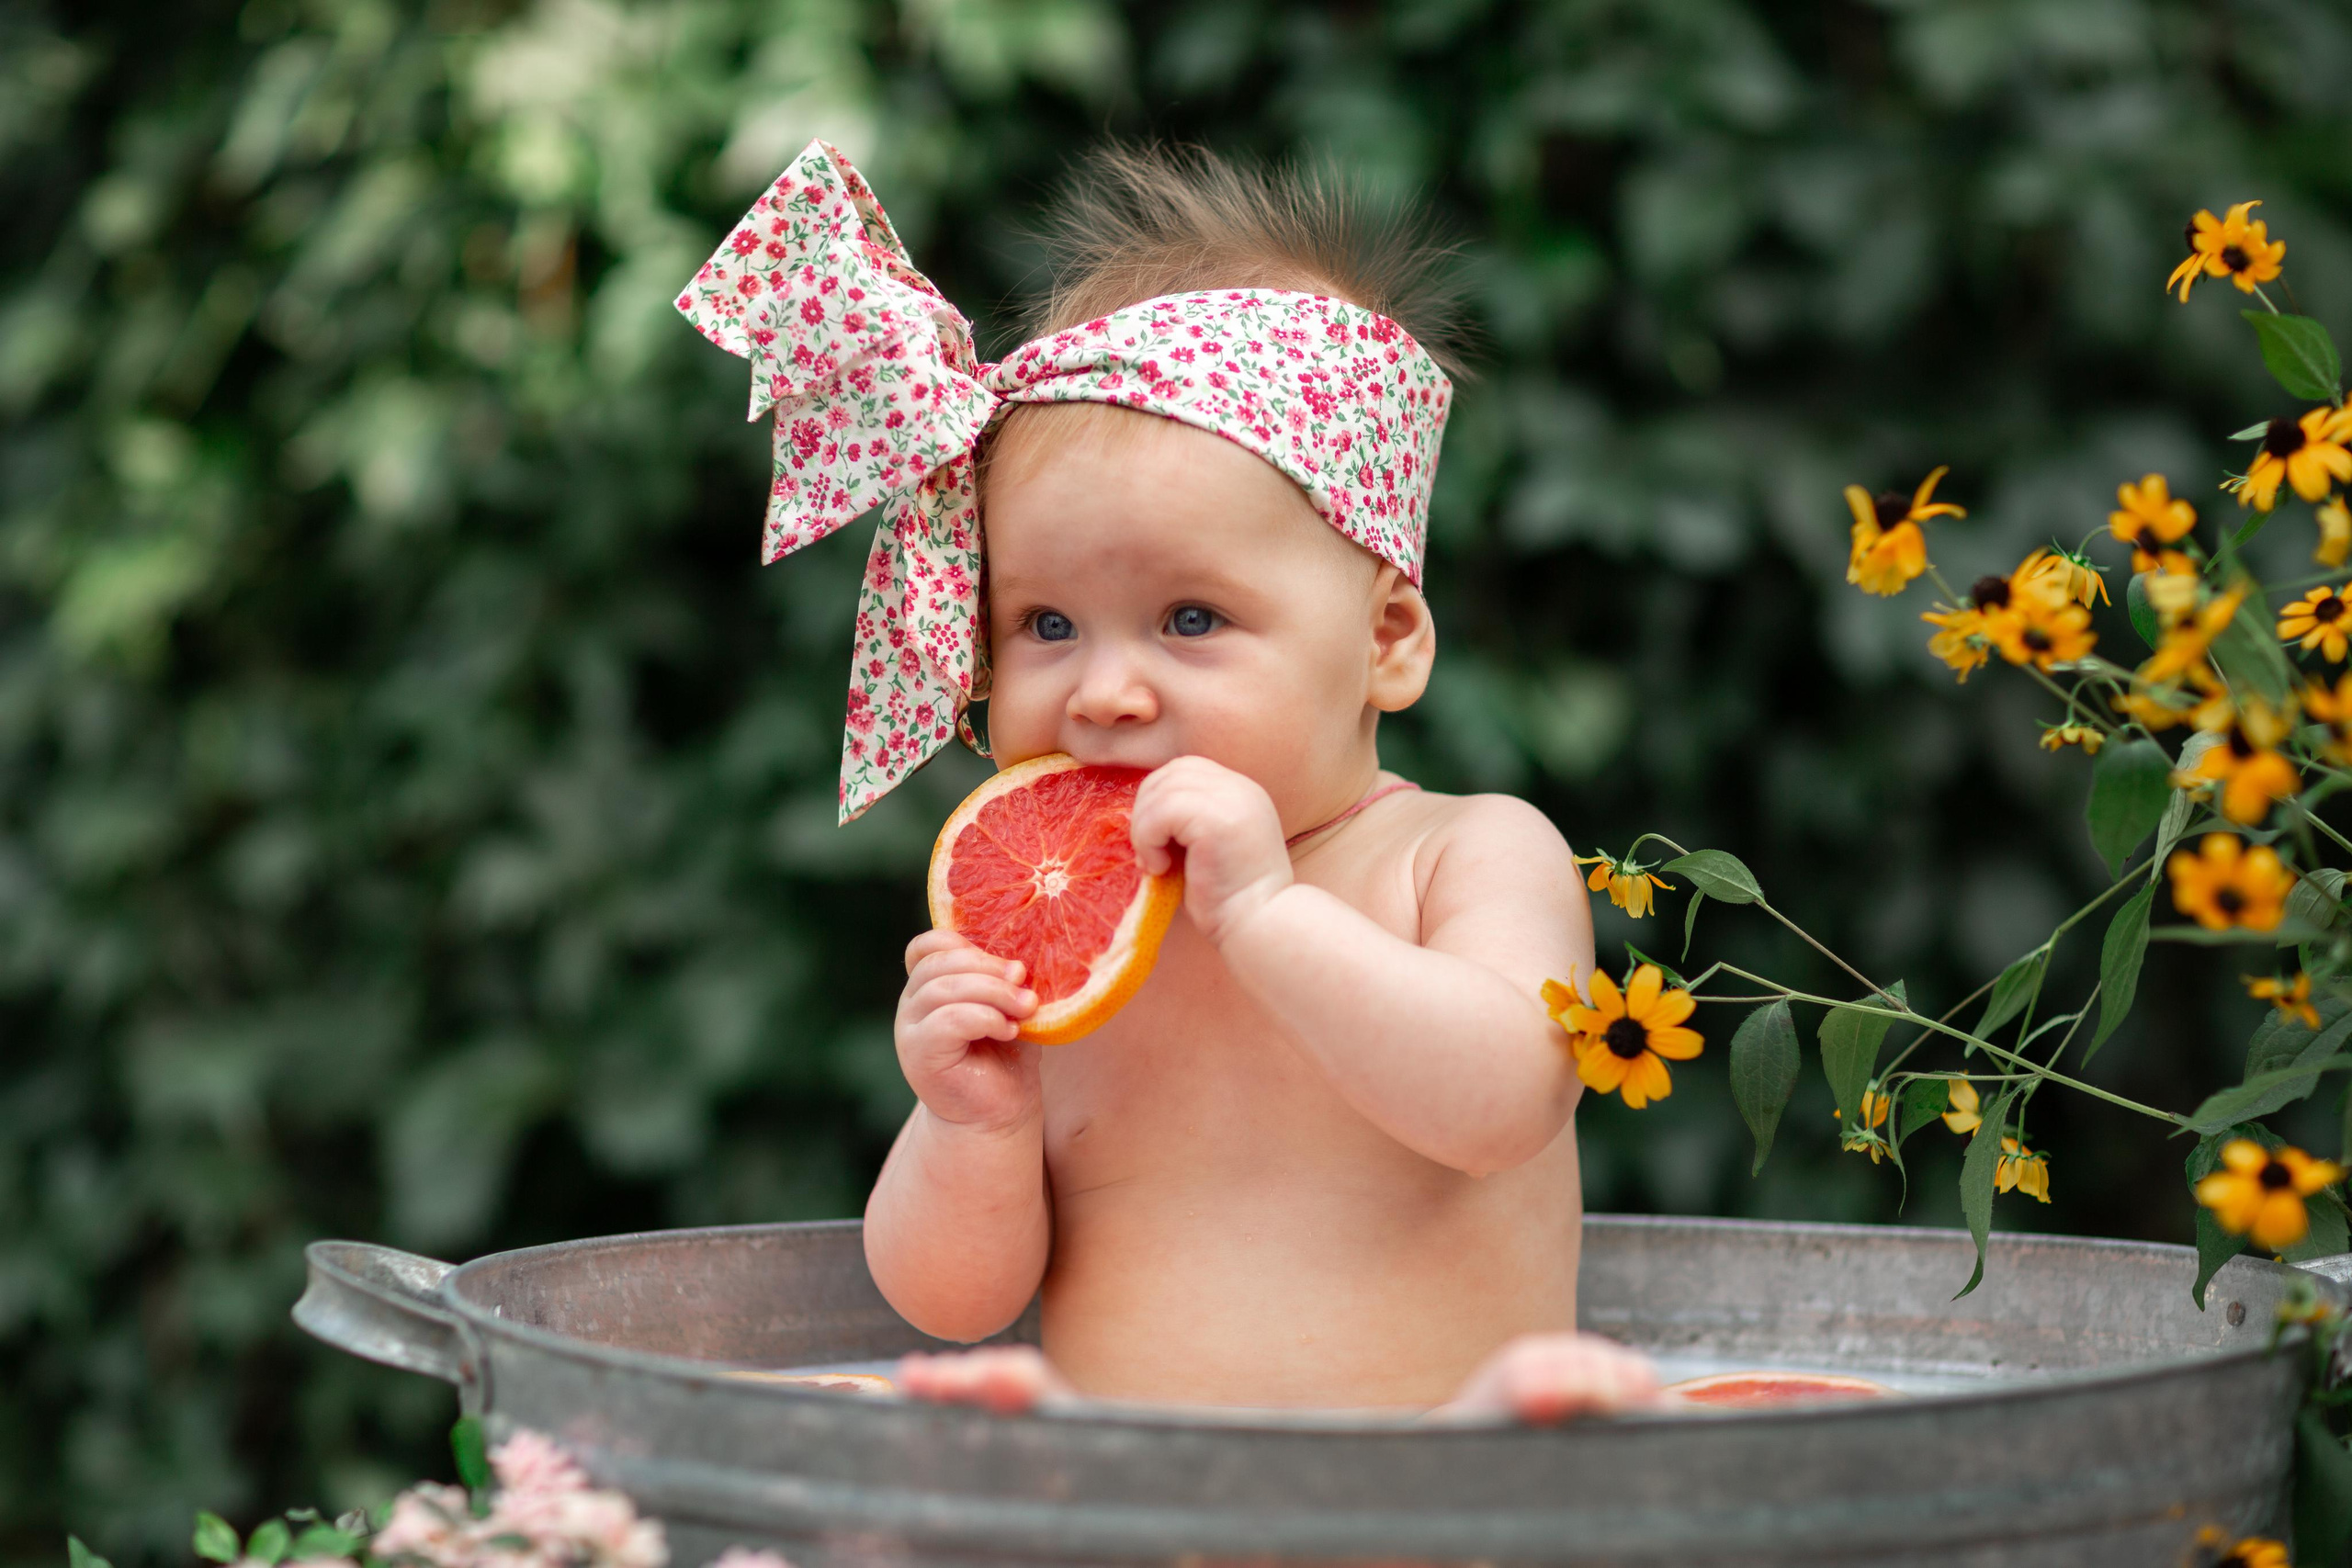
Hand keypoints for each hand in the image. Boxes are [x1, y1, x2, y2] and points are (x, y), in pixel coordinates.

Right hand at [895, 930, 1042, 1134]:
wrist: (996, 1115)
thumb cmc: (1003, 1058)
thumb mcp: (1005, 1008)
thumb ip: (1001, 981)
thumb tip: (1018, 962)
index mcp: (929, 987)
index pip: (926, 947)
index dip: (962, 944)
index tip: (1006, 962)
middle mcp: (912, 1005)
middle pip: (939, 964)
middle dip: (988, 966)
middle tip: (1024, 980)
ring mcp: (910, 1031)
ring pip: (943, 989)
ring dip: (993, 992)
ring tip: (1026, 1007)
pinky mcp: (920, 1056)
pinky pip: (948, 1021)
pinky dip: (985, 1018)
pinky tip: (1009, 1031)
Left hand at [1130, 755, 1292, 946]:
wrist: (1260, 924)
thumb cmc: (1229, 899)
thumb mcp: (1207, 847)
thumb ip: (1185, 821)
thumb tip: (1140, 812)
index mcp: (1241, 791)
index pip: (1185, 770)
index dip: (1159, 798)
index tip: (1156, 840)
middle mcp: (1240, 787)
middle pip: (1170, 773)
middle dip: (1146, 810)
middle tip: (1148, 853)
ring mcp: (1231, 799)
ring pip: (1160, 791)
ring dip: (1144, 830)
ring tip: (1155, 864)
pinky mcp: (1216, 819)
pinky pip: (1161, 813)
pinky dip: (1148, 840)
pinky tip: (1161, 867)